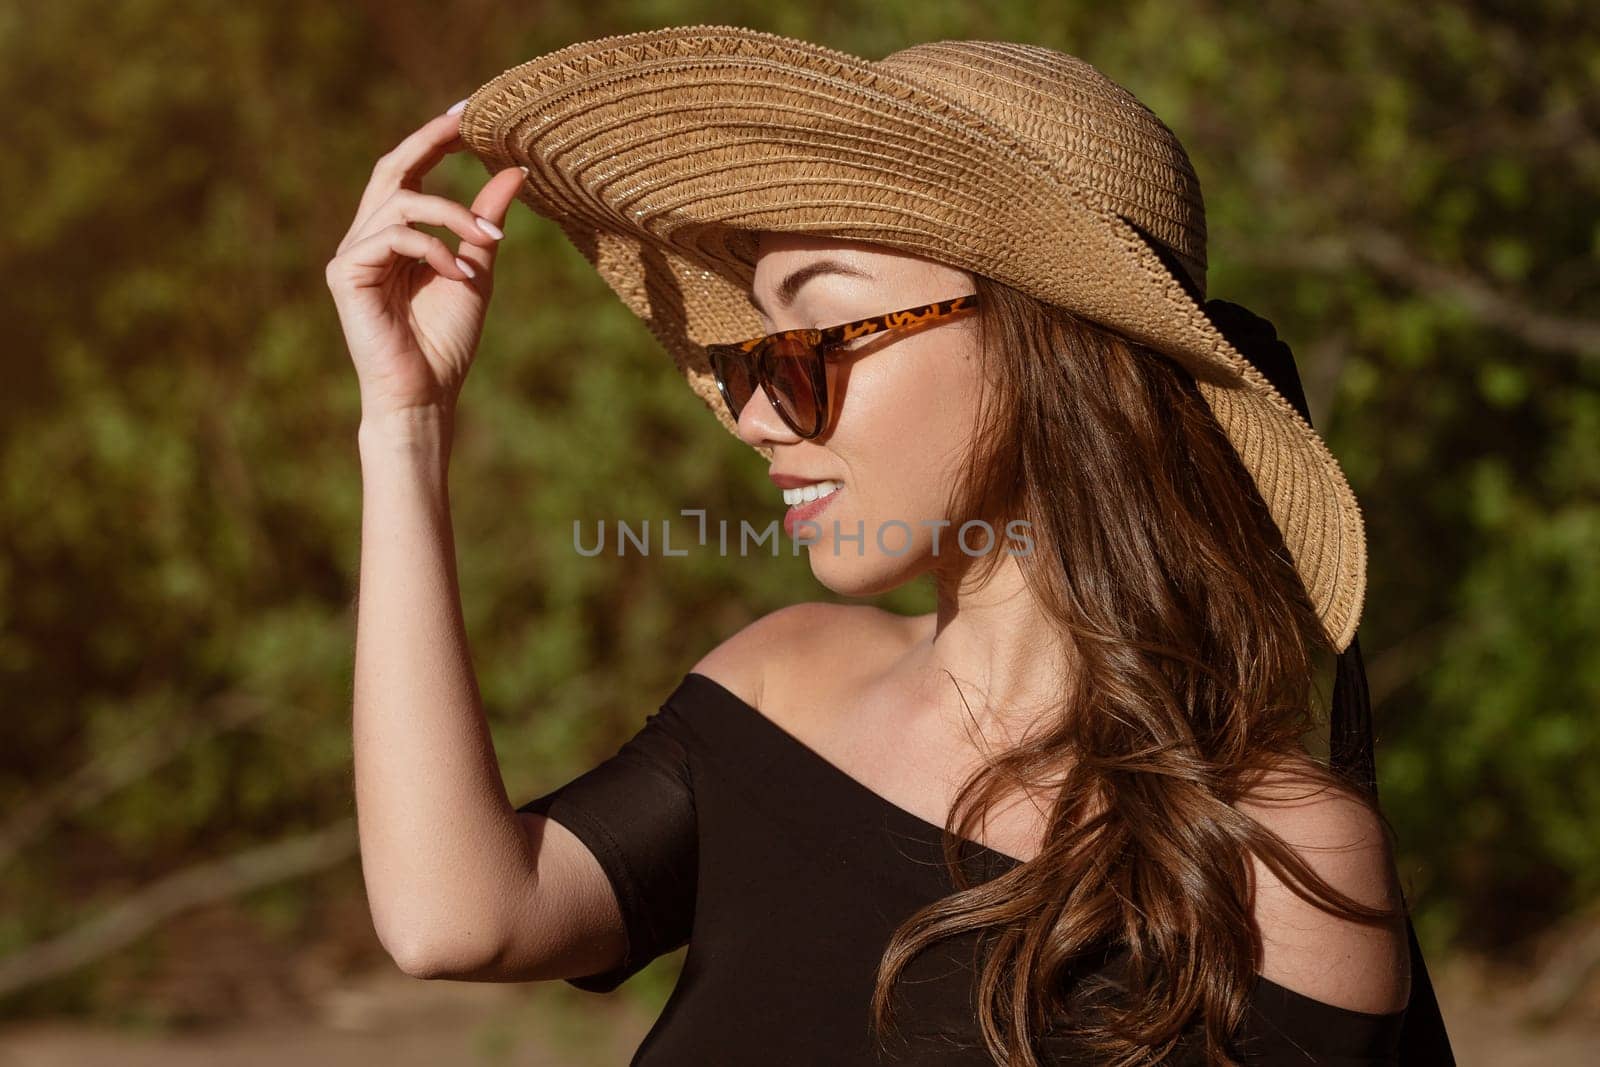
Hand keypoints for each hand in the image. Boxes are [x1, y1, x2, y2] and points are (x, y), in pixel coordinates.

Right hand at [325, 101, 527, 422]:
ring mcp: (352, 254)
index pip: (410, 172)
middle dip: (430, 141)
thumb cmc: (446, 341)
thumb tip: (515, 170)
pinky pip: (392, 236)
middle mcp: (367, 237)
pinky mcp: (345, 274)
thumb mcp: (476, 269)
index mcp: (395, 234)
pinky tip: (459, 273)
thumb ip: (486, 222)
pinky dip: (433, 249)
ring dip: (452, 215)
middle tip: (468, 122)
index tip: (470, 113)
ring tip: (488, 243)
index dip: (435, 139)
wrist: (425, 393)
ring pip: (400, 202)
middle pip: (393, 169)